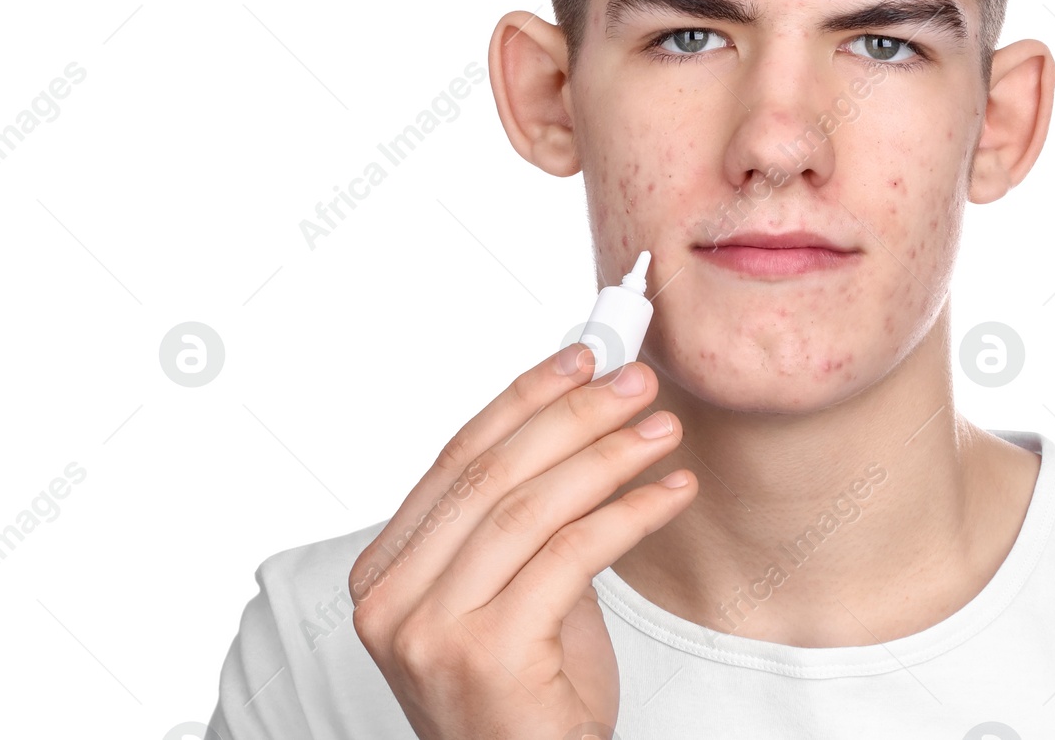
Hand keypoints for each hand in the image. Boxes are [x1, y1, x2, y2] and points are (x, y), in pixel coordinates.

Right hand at [349, 347, 694, 738]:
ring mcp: (432, 633)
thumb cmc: (527, 696)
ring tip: (662, 431)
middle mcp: (392, 603)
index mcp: (385, 576)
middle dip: (573, 416)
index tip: (581, 358)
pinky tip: (669, 493)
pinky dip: (630, 513)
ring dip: (608, 457)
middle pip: (492, 476)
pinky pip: (572, 556)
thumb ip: (523, 521)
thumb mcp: (511, 594)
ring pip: (530, 508)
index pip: (457, 460)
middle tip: (636, 383)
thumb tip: (578, 419)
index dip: (523, 399)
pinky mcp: (489, 657)